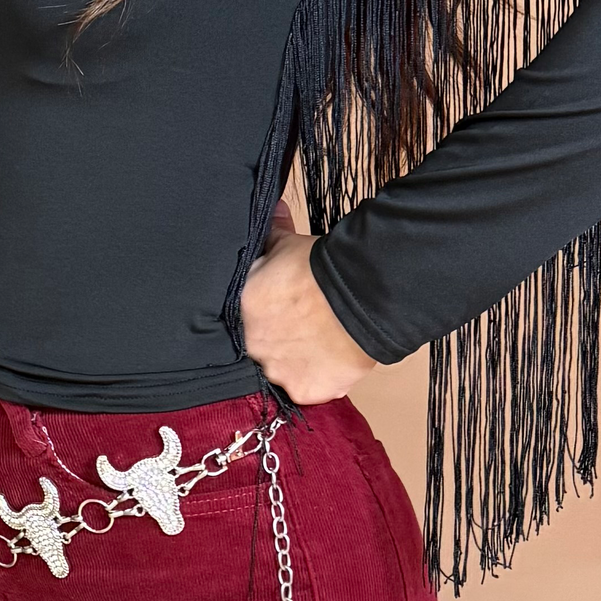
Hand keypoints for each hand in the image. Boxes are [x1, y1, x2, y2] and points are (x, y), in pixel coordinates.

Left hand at [241, 198, 377, 403]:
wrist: (359, 295)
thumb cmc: (320, 267)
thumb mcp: (288, 244)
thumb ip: (272, 235)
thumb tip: (273, 210)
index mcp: (240, 310)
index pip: (241, 317)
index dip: (259, 314)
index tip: (275, 310)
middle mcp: (252, 346)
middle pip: (260, 346)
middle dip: (275, 336)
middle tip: (298, 325)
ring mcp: (277, 372)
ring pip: (282, 369)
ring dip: (295, 358)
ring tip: (317, 342)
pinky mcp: (304, 391)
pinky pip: (306, 388)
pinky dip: (317, 376)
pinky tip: (328, 359)